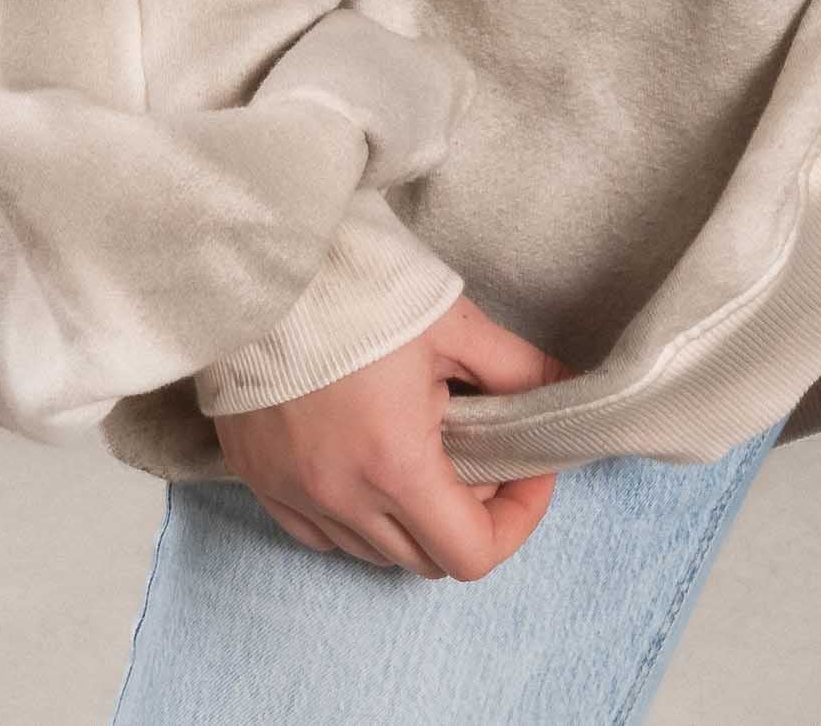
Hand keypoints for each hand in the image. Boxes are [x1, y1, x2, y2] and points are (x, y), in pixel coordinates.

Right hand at [212, 291, 584, 577]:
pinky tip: (367, 459)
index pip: (471, 554)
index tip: (528, 470)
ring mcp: (294, 494)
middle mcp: (341, 498)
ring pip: (374, 552)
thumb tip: (561, 388)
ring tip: (423, 445)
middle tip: (481, 449)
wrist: (260, 262)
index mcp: (395, 464)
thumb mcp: (450, 320)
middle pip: (427, 559)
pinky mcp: (259, 480)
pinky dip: (357, 516)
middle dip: (470, 516)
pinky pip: (321, 534)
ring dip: (413, 518)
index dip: (517, 519)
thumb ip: (514, 367)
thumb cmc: (357, 286)